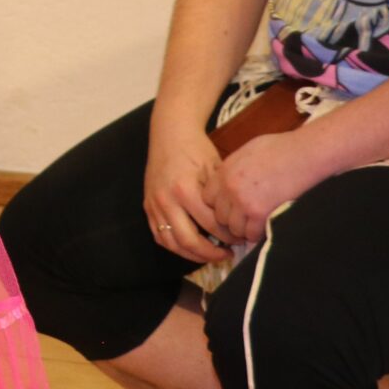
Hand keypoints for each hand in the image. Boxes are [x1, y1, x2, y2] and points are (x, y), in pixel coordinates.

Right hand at [142, 121, 234, 264]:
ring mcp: (154, 205)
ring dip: (193, 255)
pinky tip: (190, 247)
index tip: (240, 238)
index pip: (211, 225)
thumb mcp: (216, 170)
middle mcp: (166, 200)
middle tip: (228, 253)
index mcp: (185, 190)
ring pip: (172, 243)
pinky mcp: (148, 206)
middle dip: (212, 253)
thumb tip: (240, 222)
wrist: (170, 134)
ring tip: (210, 255)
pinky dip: (175, 246)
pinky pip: (159, 236)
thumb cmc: (197, 149)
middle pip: (190, 241)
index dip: (229, 236)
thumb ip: (223, 197)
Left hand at [208, 129, 326, 245]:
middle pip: (219, 216)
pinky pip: (251, 233)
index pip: (207, 198)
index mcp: (225, 171)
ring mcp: (243, 202)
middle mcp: (229, 187)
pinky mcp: (259, 213)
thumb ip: (233, 169)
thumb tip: (229, 181)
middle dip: (231, 219)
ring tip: (256, 224)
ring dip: (244, 229)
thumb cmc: (281, 149)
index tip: (231, 208)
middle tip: (245, 219)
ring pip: (233, 228)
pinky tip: (265, 227)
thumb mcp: (247, 152)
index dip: (220, 205)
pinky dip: (257, 234)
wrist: (304, 154)